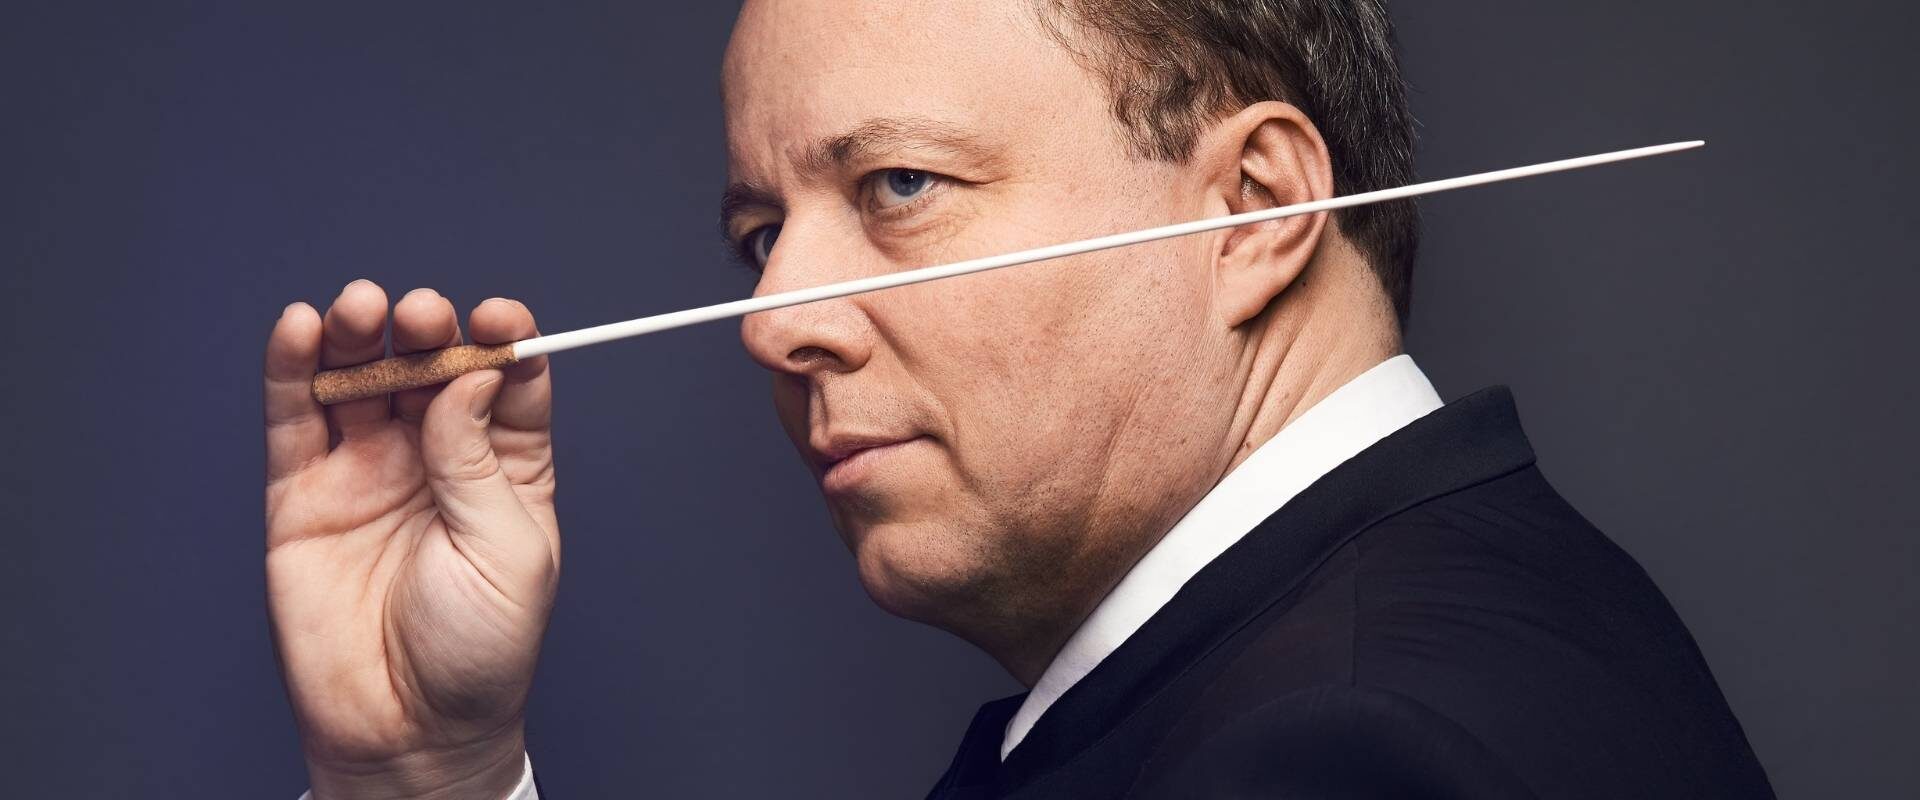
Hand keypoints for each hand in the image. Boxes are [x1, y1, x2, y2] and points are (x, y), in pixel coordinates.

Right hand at [263, 281, 557, 798]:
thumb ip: (480, 461)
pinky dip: (293, 368)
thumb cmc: (480, 651)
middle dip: (426, 329)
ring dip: (359, 332)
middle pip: (428, 366)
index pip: (506, 383)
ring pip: (360, 378)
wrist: (407, 729)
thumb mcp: (507, 550)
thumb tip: (472, 376)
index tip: (498, 318)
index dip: (502, 341)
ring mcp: (367, 470)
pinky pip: (295, 417)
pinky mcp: (303, 493)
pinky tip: (301, 328)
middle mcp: (435, 458)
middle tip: (423, 315)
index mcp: (503, 468)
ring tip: (360, 308)